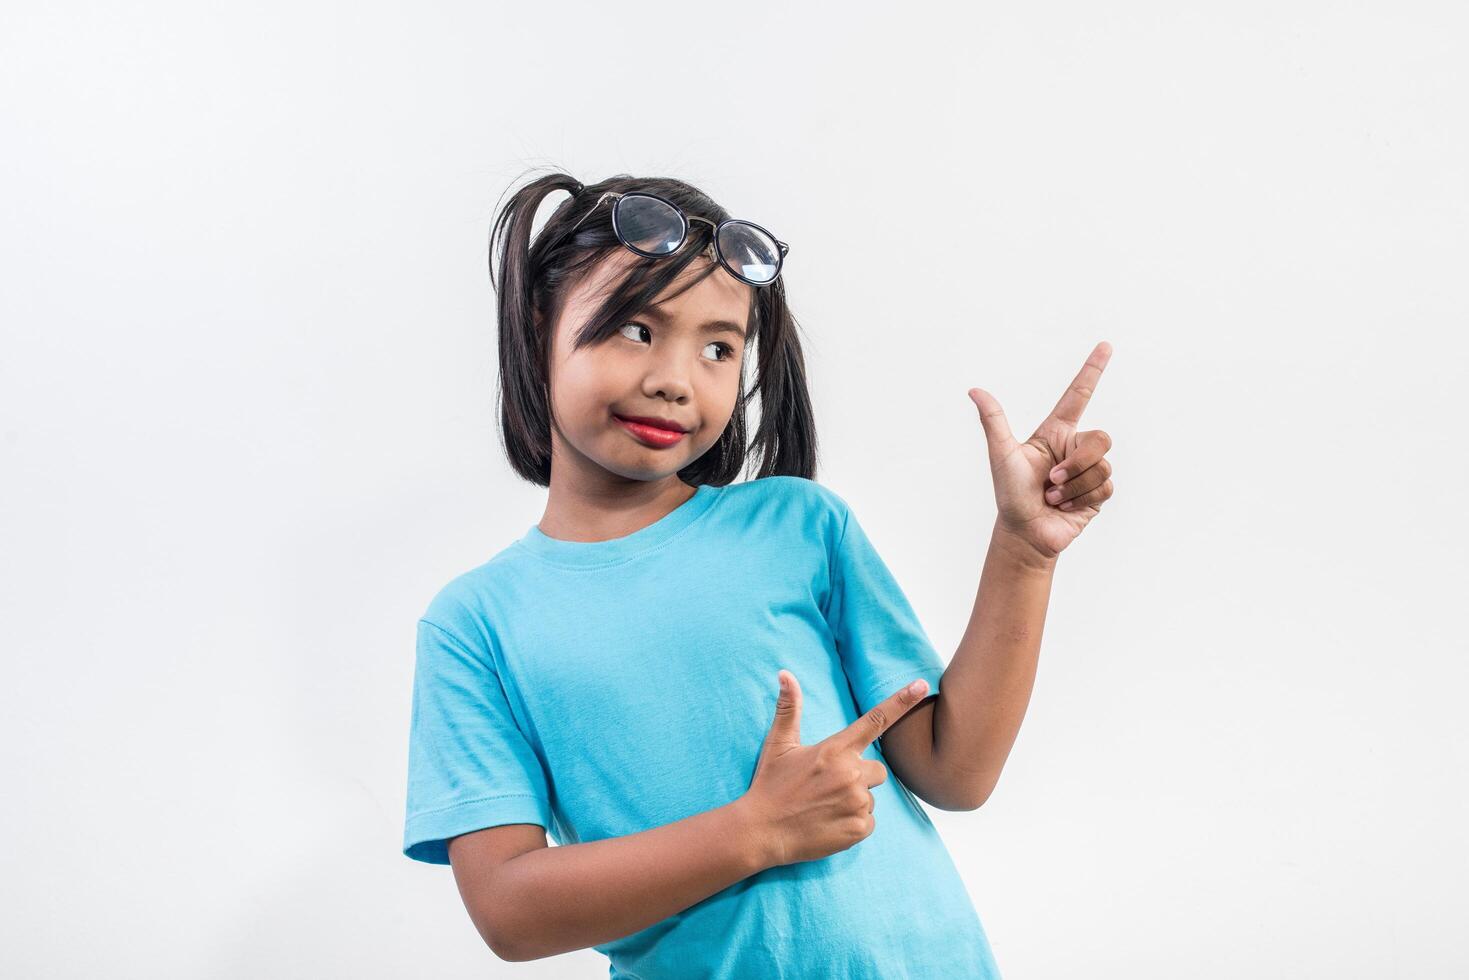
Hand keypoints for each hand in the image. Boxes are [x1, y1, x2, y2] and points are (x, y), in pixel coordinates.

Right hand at [738, 671, 929, 867]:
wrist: (761, 832)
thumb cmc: (770, 785)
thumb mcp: (778, 744)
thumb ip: (789, 708)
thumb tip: (785, 673)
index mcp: (835, 749)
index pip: (875, 719)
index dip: (901, 701)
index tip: (922, 685)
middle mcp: (851, 774)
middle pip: (877, 770)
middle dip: (860, 776)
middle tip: (829, 787)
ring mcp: (856, 802)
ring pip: (871, 798)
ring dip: (854, 801)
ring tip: (824, 807)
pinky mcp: (858, 829)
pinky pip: (869, 822)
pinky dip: (853, 823)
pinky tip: (829, 823)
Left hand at [968, 341, 1115, 560]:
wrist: (1024, 532)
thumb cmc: (1010, 494)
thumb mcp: (1001, 454)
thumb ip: (994, 421)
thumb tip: (974, 390)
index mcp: (1055, 432)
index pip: (1078, 395)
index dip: (1092, 370)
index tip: (1105, 345)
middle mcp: (1075, 448)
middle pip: (1100, 437)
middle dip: (1076, 462)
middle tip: (1051, 479)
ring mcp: (1089, 470)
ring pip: (1102, 465)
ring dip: (1073, 486)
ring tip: (1052, 496)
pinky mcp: (1098, 493)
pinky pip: (1104, 487)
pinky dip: (1080, 499)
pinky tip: (1064, 507)